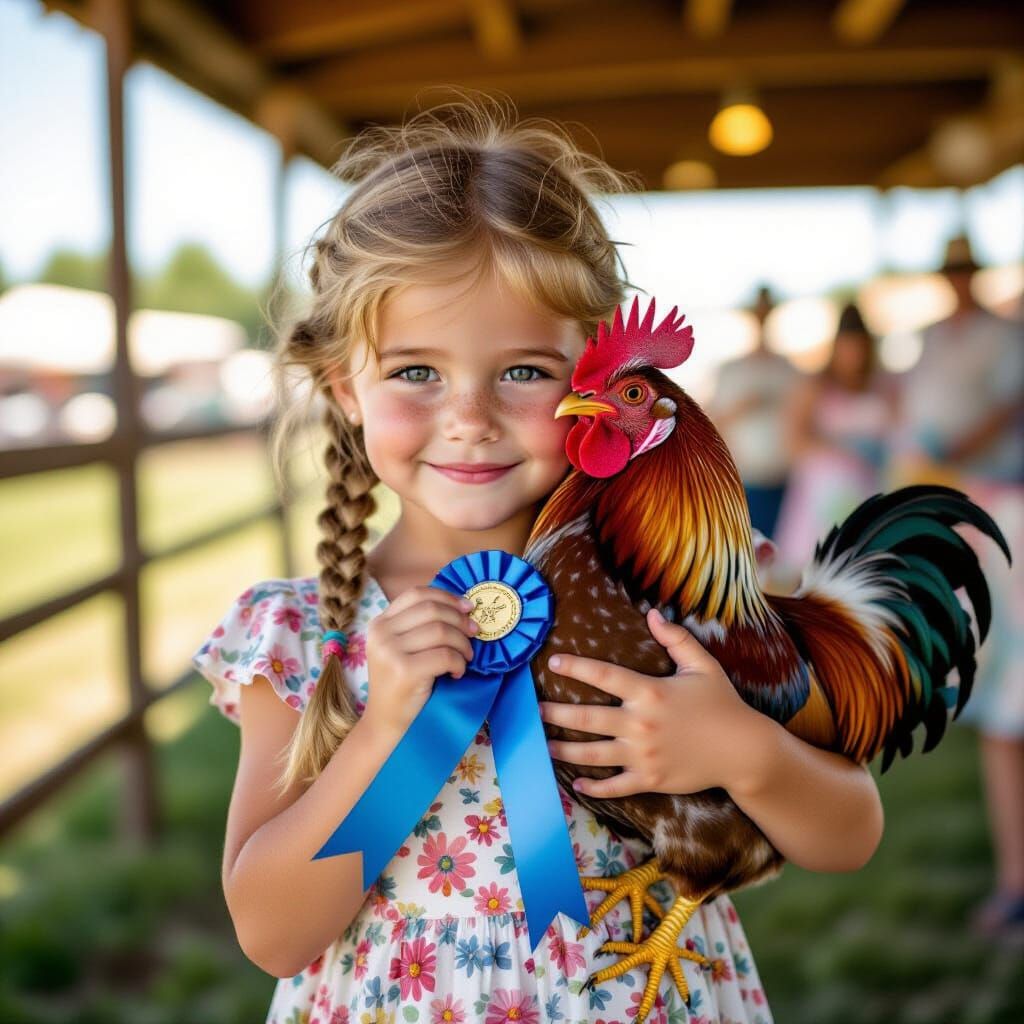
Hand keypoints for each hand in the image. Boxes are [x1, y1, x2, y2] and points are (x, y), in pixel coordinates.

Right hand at [362, 585, 479, 737]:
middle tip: (474, 634)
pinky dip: (459, 663)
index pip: (417, 594)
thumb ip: (420, 626)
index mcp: (380, 623)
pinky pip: (445, 655)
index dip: (446, 596)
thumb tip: (464, 607)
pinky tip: (457, 673)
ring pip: (441, 631)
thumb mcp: (402, 649)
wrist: (386, 724)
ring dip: (462, 644)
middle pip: (432, 610)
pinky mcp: (404, 671)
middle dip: (460, 620)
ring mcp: (390, 651)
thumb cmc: (400, 686)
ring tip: (466, 658)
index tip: (467, 608)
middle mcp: (381, 633)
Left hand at [539, 608, 764, 798]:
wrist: (743, 750)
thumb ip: (676, 638)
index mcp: (649, 692)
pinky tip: (576, 783)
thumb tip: (652, 613)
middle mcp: (640, 724)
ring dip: (564, 749)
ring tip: (544, 744)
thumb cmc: (722, 704)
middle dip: (557, 713)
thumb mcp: (703, 665)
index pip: (604, 675)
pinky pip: (614, 785)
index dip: (576, 667)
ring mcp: (643, 754)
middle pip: (587, 717)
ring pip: (593, 753)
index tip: (554, 663)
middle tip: (535, 710)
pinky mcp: (649, 779)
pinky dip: (593, 786)